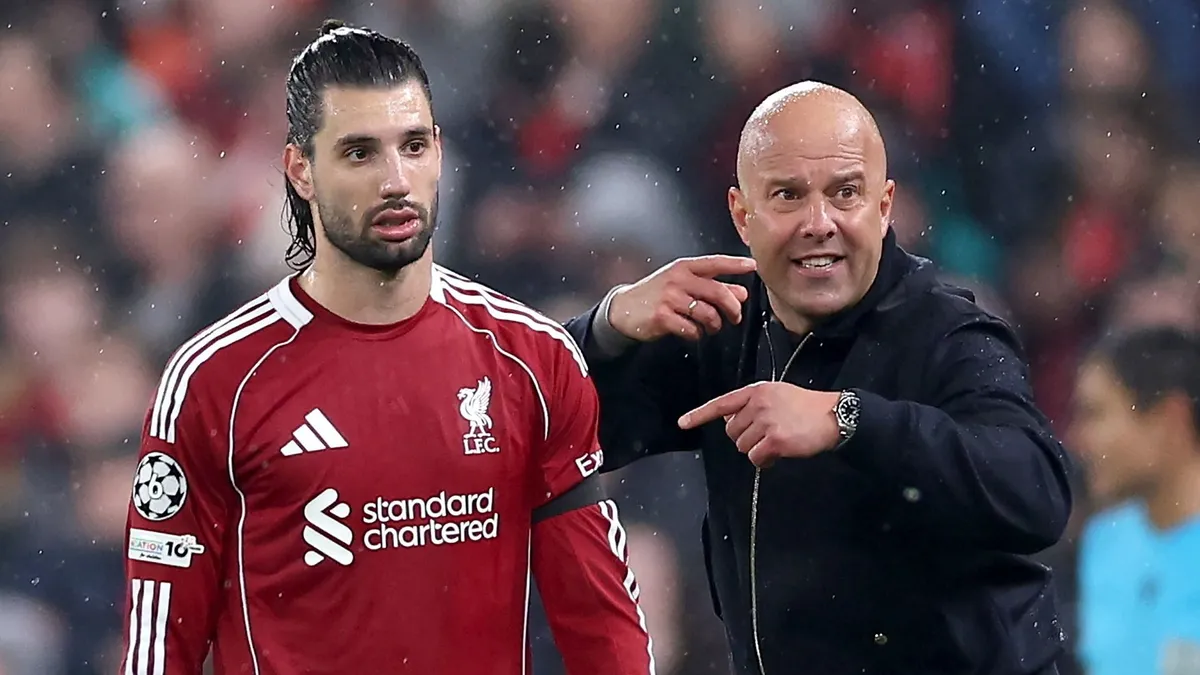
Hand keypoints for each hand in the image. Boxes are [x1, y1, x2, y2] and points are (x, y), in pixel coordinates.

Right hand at [608, 255, 756, 341]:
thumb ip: (710, 286)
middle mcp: (678, 279)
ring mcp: (670, 298)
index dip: (735, 264)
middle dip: (732, 308)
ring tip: (712, 327)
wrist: (624, 309)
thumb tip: (740, 293)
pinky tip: (692, 332)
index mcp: (684, 268)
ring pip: (708, 313)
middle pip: (718, 292)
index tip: (752, 266)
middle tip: (736, 317)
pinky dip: (697, 334)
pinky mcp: (663, 317)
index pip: (715, 263)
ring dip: (715, 324)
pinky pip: (692, 329)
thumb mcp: (682, 284)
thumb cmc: (656, 294)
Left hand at [677, 382, 840, 467]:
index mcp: (756, 391)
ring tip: (777, 442)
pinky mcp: (775, 440)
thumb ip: (752, 405)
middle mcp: (758, 404)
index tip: (682, 423)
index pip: (721, 404)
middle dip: (745, 438)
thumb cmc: (805, 407)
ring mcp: (766, 421)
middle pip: (731, 432)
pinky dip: (764, 460)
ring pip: (742, 447)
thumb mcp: (776, 395)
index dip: (700, 415)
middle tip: (767, 435)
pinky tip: (779, 454)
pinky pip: (755, 458)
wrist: (834, 415)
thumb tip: (729, 422)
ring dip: (756, 450)